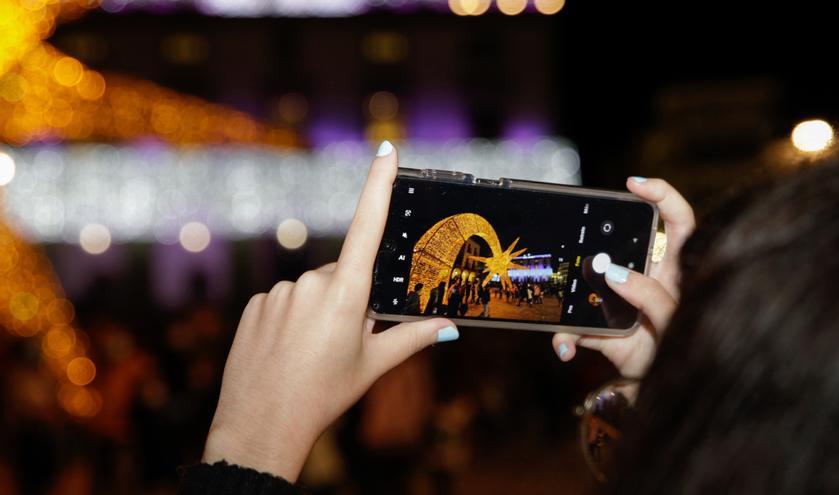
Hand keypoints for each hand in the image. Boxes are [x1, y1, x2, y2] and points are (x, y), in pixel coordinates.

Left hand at [202, 141, 458, 481]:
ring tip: (311, 354)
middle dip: (349, 301)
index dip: (378, 184)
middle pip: (342, 277)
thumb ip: (412, 338)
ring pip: (311, 292)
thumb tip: (449, 327)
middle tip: (343, 343)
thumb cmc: (324, 395)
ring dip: (318, 313)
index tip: (386, 150)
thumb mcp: (373, 365)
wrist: (262, 425)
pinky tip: (287, 351)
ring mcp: (280, 292)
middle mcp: (312, 283)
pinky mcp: (257, 304)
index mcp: (347, 293)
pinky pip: (284, 302)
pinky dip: (291, 320)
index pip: (367, 226)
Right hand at [552, 177, 694, 378]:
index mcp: (673, 271)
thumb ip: (652, 296)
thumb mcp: (676, 322)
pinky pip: (573, 328)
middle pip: (620, 247)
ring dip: (570, 299)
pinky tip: (565, 349)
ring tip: (563, 306)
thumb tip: (615, 273)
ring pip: (586, 287)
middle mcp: (644, 280)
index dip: (661, 195)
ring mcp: (619, 303)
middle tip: (578, 241)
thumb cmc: (686, 351)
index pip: (677, 223)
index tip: (634, 184)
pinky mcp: (600, 330)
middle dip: (595, 242)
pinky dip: (564, 340)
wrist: (666, 394)